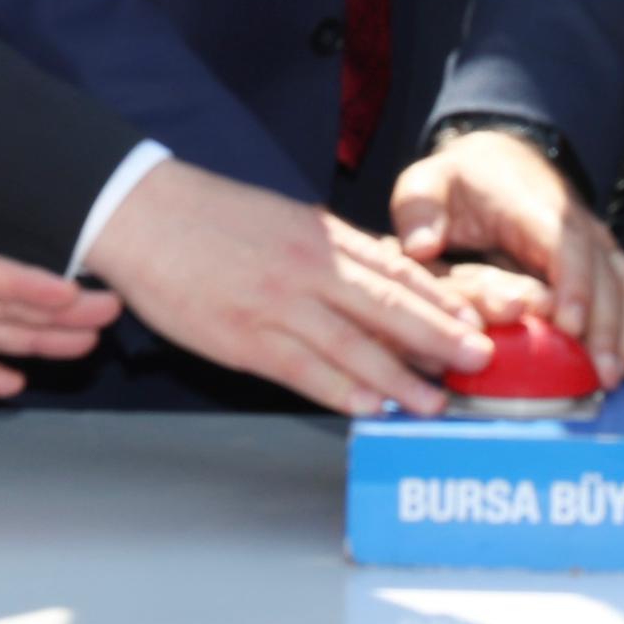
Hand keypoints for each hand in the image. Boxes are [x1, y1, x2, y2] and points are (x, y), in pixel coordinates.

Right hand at [87, 158, 490, 416]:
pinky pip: (303, 370)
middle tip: (480, 359)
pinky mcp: (244, 338)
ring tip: (435, 401)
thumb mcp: (284, 219)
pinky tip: (370, 408)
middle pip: (388, 305)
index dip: (441, 298)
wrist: (143, 215)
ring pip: (353, 345)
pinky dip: (341, 391)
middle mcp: (310, 268)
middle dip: (440, 336)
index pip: (396, 269)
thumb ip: (331, 250)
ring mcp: (278, 305)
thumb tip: (380, 276)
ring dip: (399, 377)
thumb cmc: (211, 217)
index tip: (476, 319)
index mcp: (321, 235)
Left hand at [389, 126, 623, 376]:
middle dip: (608, 325)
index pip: (564, 243)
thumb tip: (421, 245)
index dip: (573, 284)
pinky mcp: (605, 261)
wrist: (501, 161)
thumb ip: (418, 208)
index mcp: (533, 206)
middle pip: (606, 273)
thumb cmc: (462, 180)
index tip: (570, 326)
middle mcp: (577, 223)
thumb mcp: (427, 183)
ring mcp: (597, 243)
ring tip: (615, 379)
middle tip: (601, 375)